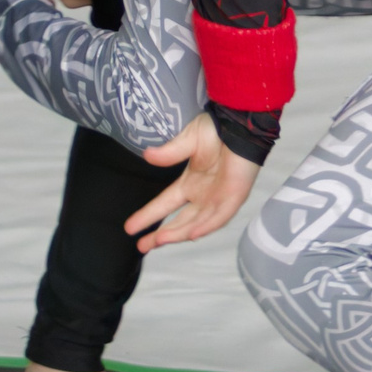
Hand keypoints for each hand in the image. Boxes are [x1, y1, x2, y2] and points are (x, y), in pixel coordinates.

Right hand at [131, 114, 258, 251]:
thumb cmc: (218, 130)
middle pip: (179, 221)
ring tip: (158, 240)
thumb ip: (169, 153)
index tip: (130, 227)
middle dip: (161, 234)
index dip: (149, 216)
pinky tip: (192, 234)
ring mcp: (218, 199)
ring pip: (196, 223)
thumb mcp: (188, 141)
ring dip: (178, 233)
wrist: (241, 125)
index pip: (166, 204)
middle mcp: (202, 196)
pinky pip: (219, 216)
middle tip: (141, 246)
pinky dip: (206, 225)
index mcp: (190, 183)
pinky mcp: (233, 197)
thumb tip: (147, 156)